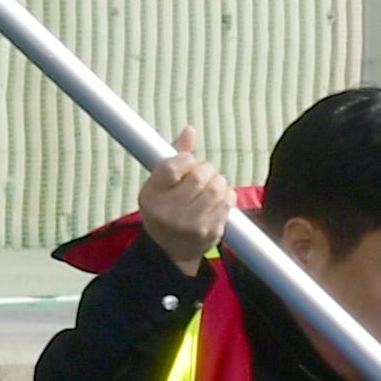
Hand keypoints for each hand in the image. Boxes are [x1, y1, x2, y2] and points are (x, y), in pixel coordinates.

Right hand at [138, 126, 230, 267]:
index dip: (187, 159)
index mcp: (152, 195)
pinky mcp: (210, 232)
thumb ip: (175, 156)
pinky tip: (218, 200)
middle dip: (206, 169)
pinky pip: (228, 202)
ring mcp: (191, 225)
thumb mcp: (160, 184)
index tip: (188, 162)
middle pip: (200, 175)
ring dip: (218, 181)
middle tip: (203, 174)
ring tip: (211, 186)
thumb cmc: (165, 209)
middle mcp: (169, 212)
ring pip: (217, 187)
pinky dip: (227, 195)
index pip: (174, 166)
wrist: (169, 251)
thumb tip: (190, 130)